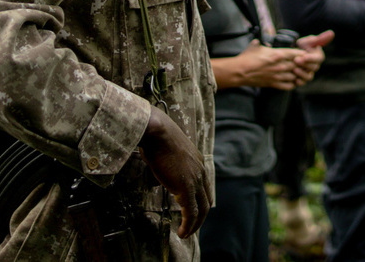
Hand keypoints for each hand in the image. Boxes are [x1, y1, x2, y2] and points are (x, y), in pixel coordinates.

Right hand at [140, 109, 211, 237]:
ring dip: (194, 225)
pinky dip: (188, 225)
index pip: (204, 188)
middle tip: (191, 227)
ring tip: (186, 234)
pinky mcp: (186, 187)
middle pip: (206, 201)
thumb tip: (163, 169)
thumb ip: (172, 162)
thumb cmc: (158, 137)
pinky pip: (191, 212)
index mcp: (198, 162)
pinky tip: (182, 232)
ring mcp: (195, 179)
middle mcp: (200, 171)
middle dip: (200, 217)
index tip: (193, 212)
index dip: (200, 202)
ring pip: (201, 209)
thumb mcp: (171, 150)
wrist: (158, 131)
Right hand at [232, 40, 303, 89]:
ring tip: (297, 72)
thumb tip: (266, 41)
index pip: (297, 53)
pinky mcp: (273, 84)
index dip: (301, 53)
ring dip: (297, 74)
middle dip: (301, 64)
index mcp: (277, 54)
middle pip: (298, 65)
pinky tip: (291, 80)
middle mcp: (280, 65)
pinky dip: (292, 84)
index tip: (302, 53)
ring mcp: (277, 76)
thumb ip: (264, 42)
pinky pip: (288, 86)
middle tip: (302, 63)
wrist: (239, 71)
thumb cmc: (247, 58)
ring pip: (295, 76)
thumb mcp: (257, 45)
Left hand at [291, 30, 333, 84]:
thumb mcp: (309, 41)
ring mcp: (309, 73)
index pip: (318, 59)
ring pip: (309, 77)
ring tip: (294, 69)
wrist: (292, 54)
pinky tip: (294, 79)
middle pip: (313, 68)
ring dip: (302, 74)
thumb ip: (319, 38)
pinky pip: (302, 83)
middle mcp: (315, 66)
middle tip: (296, 60)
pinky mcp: (302, 79)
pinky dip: (299, 82)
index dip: (311, 58)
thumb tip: (332, 33)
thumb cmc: (303, 46)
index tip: (304, 56)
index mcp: (319, 57)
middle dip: (305, 64)